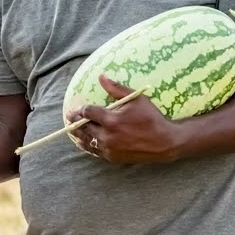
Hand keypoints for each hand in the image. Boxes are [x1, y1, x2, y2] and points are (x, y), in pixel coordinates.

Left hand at [66, 76, 183, 163]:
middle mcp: (107, 135)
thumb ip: (116, 88)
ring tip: (72, 130)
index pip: (88, 112)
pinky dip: (88, 145)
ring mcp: (109, 148)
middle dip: (76, 121)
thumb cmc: (151, 118)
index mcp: (112, 119)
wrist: (165, 142)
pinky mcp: (113, 157)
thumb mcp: (136, 99)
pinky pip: (95, 151)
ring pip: (87, 140)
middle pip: (84, 127)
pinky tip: (84, 142)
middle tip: (70, 117)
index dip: (80, 110)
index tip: (76, 108)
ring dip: (79, 134)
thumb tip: (101, 76)